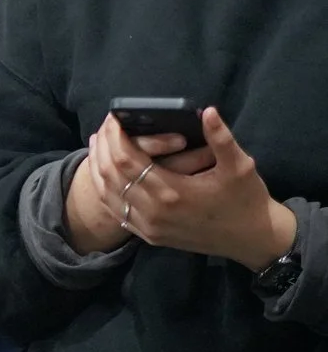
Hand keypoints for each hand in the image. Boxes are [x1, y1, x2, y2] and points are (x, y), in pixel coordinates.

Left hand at [79, 109, 294, 269]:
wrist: (253, 240)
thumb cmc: (247, 200)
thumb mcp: (240, 166)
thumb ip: (221, 139)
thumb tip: (207, 111)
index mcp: (173, 193)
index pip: (126, 158)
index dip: (115, 135)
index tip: (113, 117)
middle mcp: (155, 212)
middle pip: (110, 174)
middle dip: (103, 146)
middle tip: (105, 126)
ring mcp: (150, 227)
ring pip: (108, 193)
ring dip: (98, 166)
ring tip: (99, 143)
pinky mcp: (150, 236)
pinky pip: (116, 211)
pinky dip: (105, 189)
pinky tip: (104, 173)